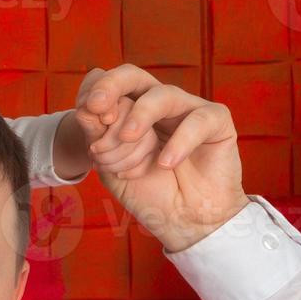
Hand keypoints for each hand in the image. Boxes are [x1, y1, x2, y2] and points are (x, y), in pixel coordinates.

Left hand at [73, 65, 250, 252]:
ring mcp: (187, 110)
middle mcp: (157, 105)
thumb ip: (97, 139)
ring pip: (162, 95)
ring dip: (140, 115)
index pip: (106, 86)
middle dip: (111, 85)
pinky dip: (179, 141)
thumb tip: (84, 109)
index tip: (86, 115)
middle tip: (97, 105)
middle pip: (132, 76)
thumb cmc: (149, 194)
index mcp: (129, 111)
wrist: (184, 223)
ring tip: (127, 137)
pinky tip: (165, 163)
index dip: (93, 92)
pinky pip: (198, 120)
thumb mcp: (111, 169)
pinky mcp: (216, 122)